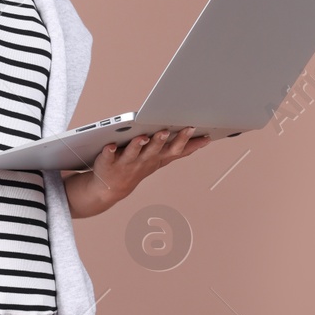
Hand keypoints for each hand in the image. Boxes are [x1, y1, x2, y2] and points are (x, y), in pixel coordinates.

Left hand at [85, 127, 211, 199]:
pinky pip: (108, 155)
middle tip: (166, 130)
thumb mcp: (164, 158)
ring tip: (142, 136)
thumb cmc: (140, 166)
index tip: (192, 127)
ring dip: (138, 145)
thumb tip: (206, 138)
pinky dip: (109, 151)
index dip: (183, 140)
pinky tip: (110, 144)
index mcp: (157, 157)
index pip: (173, 149)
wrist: (111, 186)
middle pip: (154, 150)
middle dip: (161, 141)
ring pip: (133, 152)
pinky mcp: (107, 161)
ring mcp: (126, 162)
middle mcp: (143, 160)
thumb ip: (184, 148)